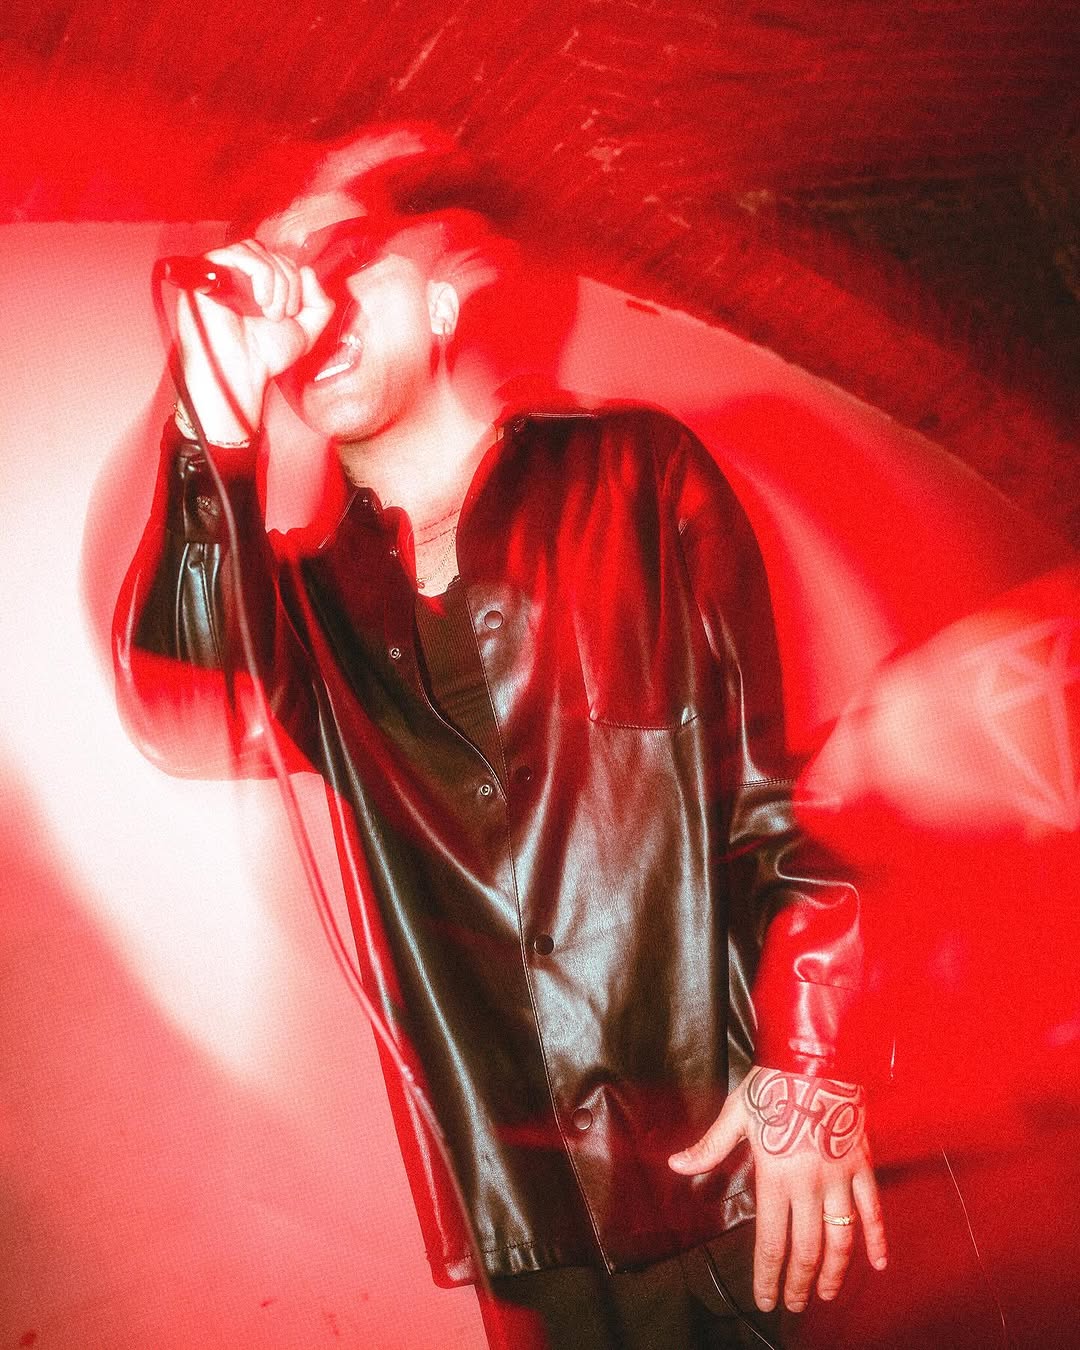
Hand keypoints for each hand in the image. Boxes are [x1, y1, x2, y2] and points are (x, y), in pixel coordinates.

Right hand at [174, 240, 334, 443]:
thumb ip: (319, 304)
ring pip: (254, 250)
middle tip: (284, 315)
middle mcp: (234, 276)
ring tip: (273, 313)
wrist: (242, 374)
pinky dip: (260, 274)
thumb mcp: (305, 331)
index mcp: (253, 285)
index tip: (293, 313)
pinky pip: (236, 254)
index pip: (277, 258)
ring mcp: (218, 274)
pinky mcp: (204, 276)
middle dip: (288, 281)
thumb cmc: (264, 356)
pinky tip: (262, 301)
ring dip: (276, 280)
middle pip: (267, 251)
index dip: (295, 279)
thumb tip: (309, 271)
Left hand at [668, 1066, 886, 1312]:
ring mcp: (838, 1177)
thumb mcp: (736, 1113)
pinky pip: (872, 1209)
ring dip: (835, 1272)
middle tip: (794, 1305)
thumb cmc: (773, 1084)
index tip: (766, 1300)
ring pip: (841, 1238)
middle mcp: (808, 1185)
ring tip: (827, 1294)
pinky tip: (878, 1264)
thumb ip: (710, 1147)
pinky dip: (877, 1239)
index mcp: (775, 1176)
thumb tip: (677, 1165)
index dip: (768, 1276)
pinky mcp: (860, 1165)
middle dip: (800, 1283)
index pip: (771, 1241)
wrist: (816, 1058)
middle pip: (807, 1249)